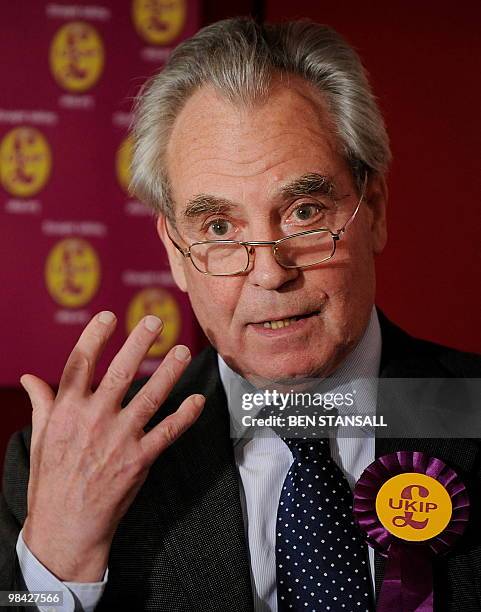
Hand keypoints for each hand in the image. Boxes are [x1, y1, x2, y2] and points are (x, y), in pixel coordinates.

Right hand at [20, 311, 203, 581]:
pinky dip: (184, 416)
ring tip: (182, 350)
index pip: (80, 364)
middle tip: (154, 321)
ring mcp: (118, 439)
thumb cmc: (51, 480)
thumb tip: (30, 378)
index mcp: (67, 411)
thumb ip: (43, 403)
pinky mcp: (139, 459)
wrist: (65, 527)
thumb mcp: (42, 438)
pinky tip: (197, 401)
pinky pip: (167, 432)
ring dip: (169, 372)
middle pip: (120, 373)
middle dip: (139, 344)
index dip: (95, 337)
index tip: (109, 316)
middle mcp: (93, 419)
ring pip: (150, 397)